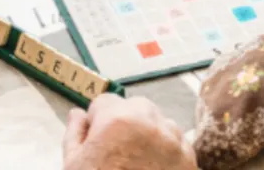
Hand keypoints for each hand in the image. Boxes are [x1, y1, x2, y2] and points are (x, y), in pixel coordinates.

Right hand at [63, 94, 195, 169]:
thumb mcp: (73, 166)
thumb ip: (74, 135)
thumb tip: (76, 115)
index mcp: (117, 121)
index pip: (104, 101)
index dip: (96, 119)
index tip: (95, 137)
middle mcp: (149, 123)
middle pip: (136, 106)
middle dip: (125, 121)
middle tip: (115, 150)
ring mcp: (174, 141)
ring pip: (160, 122)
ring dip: (149, 134)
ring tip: (136, 162)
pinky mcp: (190, 159)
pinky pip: (178, 142)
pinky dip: (167, 150)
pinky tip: (153, 169)